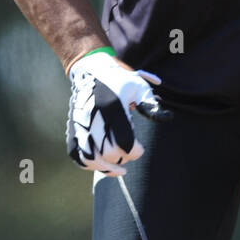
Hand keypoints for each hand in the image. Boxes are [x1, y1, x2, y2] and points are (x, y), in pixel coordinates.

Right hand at [66, 50, 172, 175]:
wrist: (89, 71)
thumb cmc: (119, 80)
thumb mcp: (138, 86)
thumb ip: (151, 103)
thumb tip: (166, 117)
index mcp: (112, 107)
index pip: (124, 141)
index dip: (134, 151)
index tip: (140, 148)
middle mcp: (94, 117)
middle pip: (108, 152)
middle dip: (122, 158)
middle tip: (129, 154)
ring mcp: (81, 124)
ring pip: (91, 157)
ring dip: (106, 166)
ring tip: (118, 168)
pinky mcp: (73, 128)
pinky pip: (76, 154)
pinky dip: (88, 164)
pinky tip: (101, 165)